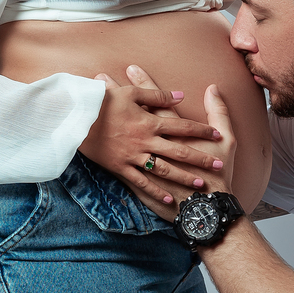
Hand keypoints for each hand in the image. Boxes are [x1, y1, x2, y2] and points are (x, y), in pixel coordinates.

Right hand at [80, 72, 224, 208]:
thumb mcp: (130, 93)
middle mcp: (145, 141)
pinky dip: (156, 191)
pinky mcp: (120, 168)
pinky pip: (141, 182)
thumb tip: (180, 96)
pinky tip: (169, 198)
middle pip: (179, 151)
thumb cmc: (103, 101)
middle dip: (201, 159)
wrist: (75, 118)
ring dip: (183, 177)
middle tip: (218, 166)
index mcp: (149, 121)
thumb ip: (157, 95)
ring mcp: (133, 156)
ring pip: (164, 169)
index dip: (201, 130)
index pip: (182, 126)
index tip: (216, 134)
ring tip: (200, 184)